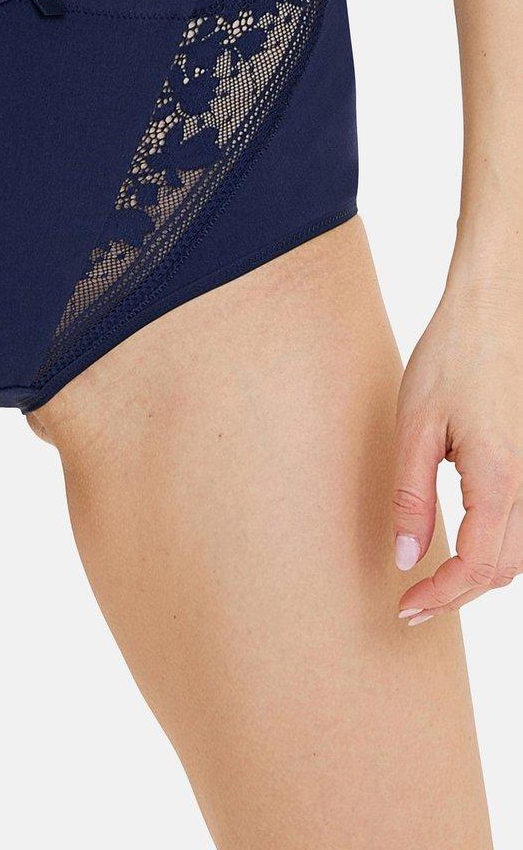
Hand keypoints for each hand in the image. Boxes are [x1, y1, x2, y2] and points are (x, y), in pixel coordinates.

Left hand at [392, 276, 522, 624]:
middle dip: (459, 595)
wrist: (495, 309)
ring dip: (481, 576)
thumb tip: (407, 557)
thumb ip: (411, 496)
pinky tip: (465, 544)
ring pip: (521, 551)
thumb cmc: (451, 358)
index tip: (406, 607)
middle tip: (414, 605)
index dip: (442, 596)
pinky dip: (497, 548)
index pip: (477, 566)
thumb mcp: (415, 426)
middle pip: (504, 569)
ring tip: (434, 583)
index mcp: (500, 478)